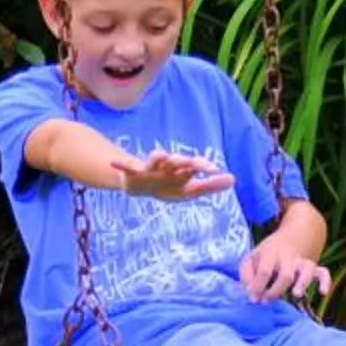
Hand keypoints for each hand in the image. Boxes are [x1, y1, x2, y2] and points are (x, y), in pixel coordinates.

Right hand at [117, 149, 235, 202]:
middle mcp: (168, 165)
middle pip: (177, 162)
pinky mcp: (134, 171)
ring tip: (159, 155)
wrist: (139, 186)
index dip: (204, 167)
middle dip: (183, 162)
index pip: (195, 166)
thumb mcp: (190, 190)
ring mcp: (151, 167)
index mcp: (182, 170)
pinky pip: (126, 166)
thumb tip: (233, 179)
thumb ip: (210, 186)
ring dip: (157, 158)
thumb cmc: (168, 186)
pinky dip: (119, 164)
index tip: (214, 170)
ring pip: (155, 161)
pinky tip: (112, 161)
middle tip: (190, 163)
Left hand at [239, 237, 332, 303]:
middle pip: (285, 274)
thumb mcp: (250, 259)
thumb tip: (250, 293)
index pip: (264, 271)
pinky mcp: (313, 268)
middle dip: (276, 290)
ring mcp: (302, 262)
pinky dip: (325, 282)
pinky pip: (323, 273)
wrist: (290, 238)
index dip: (258, 286)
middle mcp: (288, 257)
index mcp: (270, 253)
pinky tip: (322, 293)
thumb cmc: (266, 254)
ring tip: (296, 294)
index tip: (252, 299)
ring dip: (302, 283)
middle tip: (266, 301)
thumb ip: (246, 275)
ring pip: (307, 270)